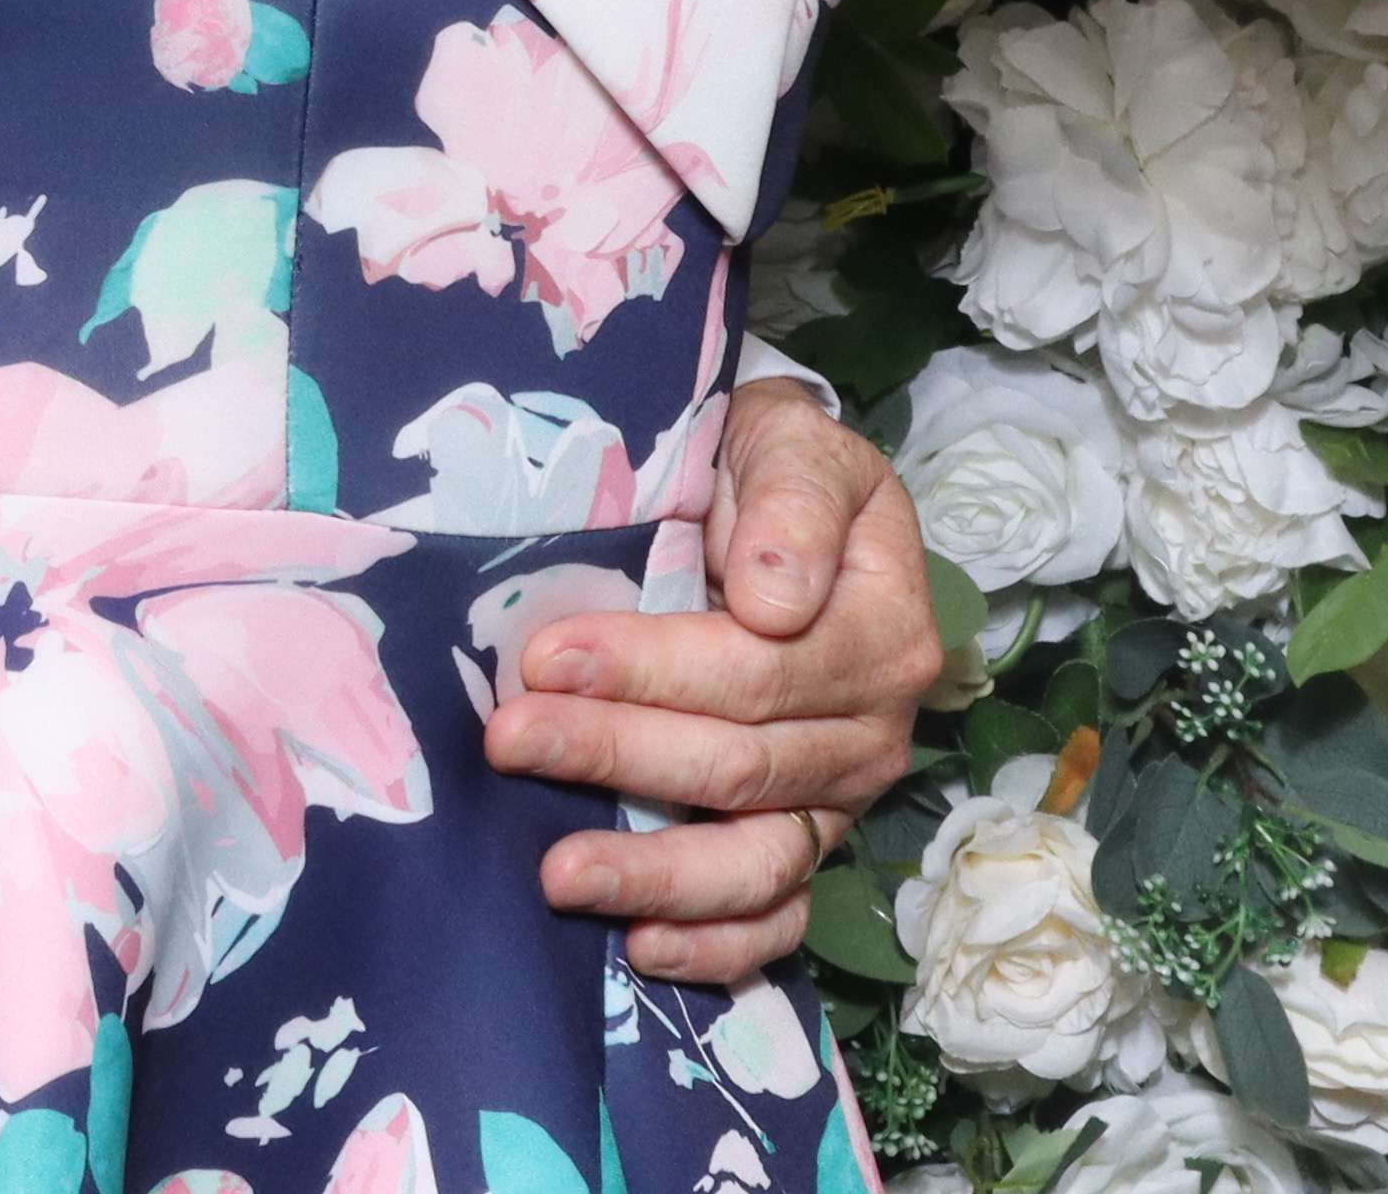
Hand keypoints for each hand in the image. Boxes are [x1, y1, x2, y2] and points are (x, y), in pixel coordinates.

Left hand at [485, 377, 947, 985]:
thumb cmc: (772, 465)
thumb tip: (773, 597)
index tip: (545, 654)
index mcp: (879, 625)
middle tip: (508, 739)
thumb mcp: (794, 441)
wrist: (784, 496)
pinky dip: (718, 945)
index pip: (757, 667)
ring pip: (758, 858)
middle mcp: (872, 724)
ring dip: (655, 871)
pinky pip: (777, 915)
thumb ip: (793, 501)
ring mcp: (840, 795)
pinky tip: (642, 946)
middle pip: (740, 762)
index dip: (649, 668)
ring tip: (558, 874)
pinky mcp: (808, 838)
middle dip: (615, 753)